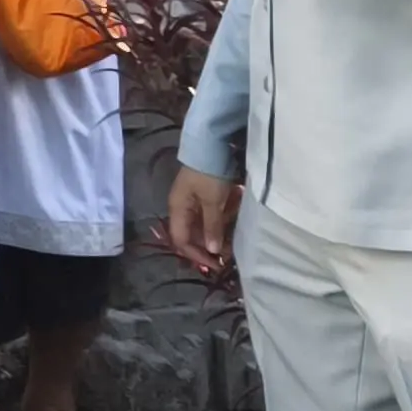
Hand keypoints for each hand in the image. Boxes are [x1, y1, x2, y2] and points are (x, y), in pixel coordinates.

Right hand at [165, 160, 240, 278]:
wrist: (213, 146)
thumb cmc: (209, 175)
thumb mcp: (212, 202)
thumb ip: (212, 227)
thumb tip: (212, 250)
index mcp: (178, 209)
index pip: (181, 240)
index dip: (196, 255)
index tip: (215, 264)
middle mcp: (183, 207)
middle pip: (193, 235)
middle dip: (210, 246)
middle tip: (228, 254)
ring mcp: (194, 201)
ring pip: (204, 226)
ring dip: (218, 233)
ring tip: (234, 239)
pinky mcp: (205, 196)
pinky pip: (212, 216)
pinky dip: (222, 221)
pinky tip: (233, 220)